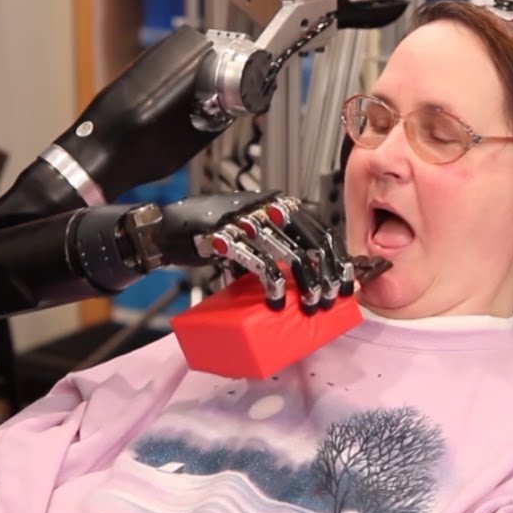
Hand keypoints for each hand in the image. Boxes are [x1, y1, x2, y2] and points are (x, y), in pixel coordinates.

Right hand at [156, 191, 390, 313]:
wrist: (165, 228)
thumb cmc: (210, 235)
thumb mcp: (250, 236)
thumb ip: (273, 249)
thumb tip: (305, 284)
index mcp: (278, 205)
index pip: (322, 231)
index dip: (338, 260)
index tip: (346, 285)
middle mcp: (267, 208)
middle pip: (314, 244)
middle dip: (328, 277)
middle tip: (328, 302)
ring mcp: (247, 221)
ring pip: (292, 255)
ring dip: (307, 286)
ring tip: (308, 307)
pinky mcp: (227, 238)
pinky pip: (260, 263)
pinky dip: (274, 286)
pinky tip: (276, 302)